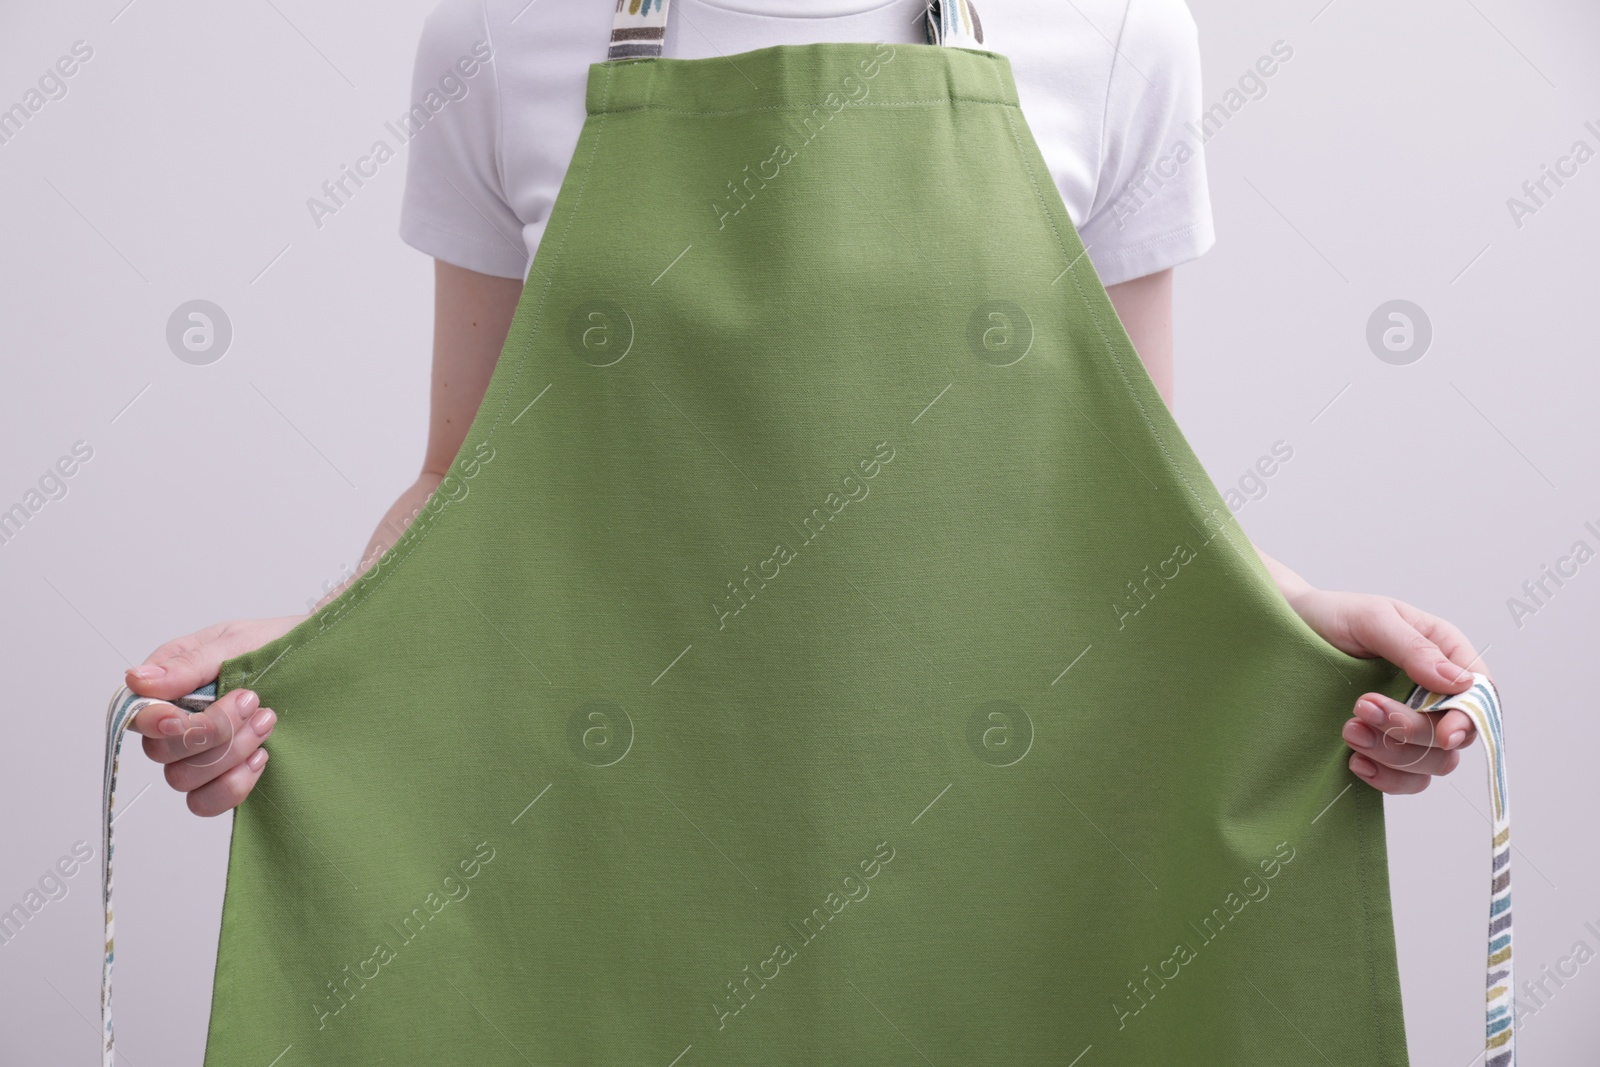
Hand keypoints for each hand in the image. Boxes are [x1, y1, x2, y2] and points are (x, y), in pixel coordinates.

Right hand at [124, 616, 304, 815]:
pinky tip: (261, 757)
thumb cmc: (272, 646)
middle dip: (211, 731)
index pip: (139, 715)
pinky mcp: (223, 777)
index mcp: (169, 686)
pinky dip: (232, 785)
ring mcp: (199, 754)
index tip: (184, 714)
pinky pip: (206, 802)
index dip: (157, 722)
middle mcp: (177, 724)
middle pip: (160, 752)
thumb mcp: (235, 642)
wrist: (320, 663)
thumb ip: (189, 664)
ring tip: (266, 722)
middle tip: (252, 701)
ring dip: (228, 754)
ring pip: (183, 779)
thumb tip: (138, 680)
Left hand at [1286, 589, 1488, 795]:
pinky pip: (1405, 781)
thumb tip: (1457, 682)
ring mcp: (1411, 723)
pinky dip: (1385, 778)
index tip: (1443, 733)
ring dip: (1392, 754)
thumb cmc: (1332, 616)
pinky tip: (1355, 761)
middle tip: (1362, 707)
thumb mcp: (1371, 618)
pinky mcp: (1385, 746)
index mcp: (1444, 653)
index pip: (1481, 694)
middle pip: (1453, 736)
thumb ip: (1413, 647)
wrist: (1285, 631)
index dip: (1470, 719)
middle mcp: (1436, 692)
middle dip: (1409, 730)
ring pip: (1431, 764)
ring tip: (1349, 729)